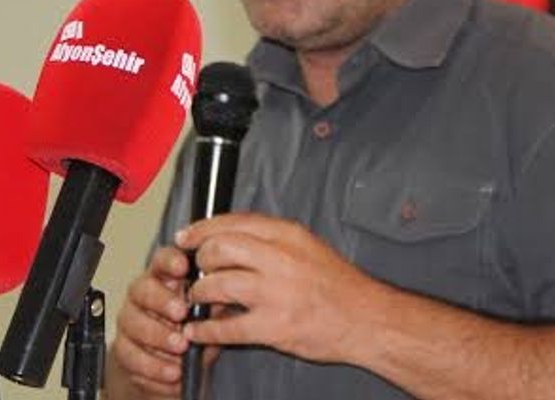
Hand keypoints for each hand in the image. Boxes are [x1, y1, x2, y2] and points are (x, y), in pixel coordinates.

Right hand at [111, 245, 219, 397]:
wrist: (170, 366)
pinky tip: (172, 372)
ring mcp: (130, 322)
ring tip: (181, 347)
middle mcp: (142, 296)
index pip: (162, 260)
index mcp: (165, 279)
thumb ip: (214, 305)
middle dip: (162, 300)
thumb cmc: (191, 331)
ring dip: (158, 336)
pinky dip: (153, 366)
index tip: (183, 266)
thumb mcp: (208, 315)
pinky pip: (131, 356)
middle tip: (181, 313)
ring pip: (133, 323)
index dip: (170, 260)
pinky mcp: (124, 350)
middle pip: (143, 289)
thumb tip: (228, 297)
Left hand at [175, 213, 377, 364]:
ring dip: (199, 293)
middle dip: (199, 260)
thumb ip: (271, 240)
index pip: (232, 222)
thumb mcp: (308, 246)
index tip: (186, 237)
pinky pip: (226, 327)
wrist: (367, 319)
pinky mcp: (274, 327)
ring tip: (198, 299)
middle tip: (195, 270)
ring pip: (217, 285)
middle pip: (219, 248)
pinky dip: (205, 330)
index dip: (202, 229)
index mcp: (287, 235)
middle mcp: (280, 259)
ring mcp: (276, 293)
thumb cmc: (338, 286)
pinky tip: (199, 331)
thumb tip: (230, 237)